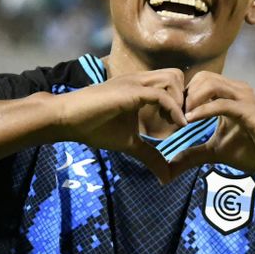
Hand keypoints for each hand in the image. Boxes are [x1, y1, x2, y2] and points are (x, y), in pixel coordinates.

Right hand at [58, 69, 186, 182]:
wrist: (67, 120)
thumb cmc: (93, 127)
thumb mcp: (129, 144)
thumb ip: (149, 155)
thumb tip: (166, 178)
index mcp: (140, 88)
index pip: (172, 82)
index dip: (183, 100)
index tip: (184, 123)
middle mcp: (140, 80)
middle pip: (177, 75)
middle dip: (187, 96)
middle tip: (185, 120)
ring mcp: (135, 83)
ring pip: (173, 78)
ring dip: (182, 100)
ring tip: (179, 123)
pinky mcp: (131, 91)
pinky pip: (161, 94)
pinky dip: (174, 109)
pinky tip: (178, 126)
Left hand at [167, 72, 254, 176]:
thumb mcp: (217, 152)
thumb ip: (193, 155)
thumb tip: (168, 168)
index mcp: (228, 95)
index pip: (198, 82)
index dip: (181, 96)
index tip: (168, 116)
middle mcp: (236, 90)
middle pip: (201, 77)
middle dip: (183, 94)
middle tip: (172, 116)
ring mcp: (243, 97)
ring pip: (209, 83)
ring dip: (190, 100)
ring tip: (181, 119)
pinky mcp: (249, 110)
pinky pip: (221, 103)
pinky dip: (202, 110)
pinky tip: (189, 121)